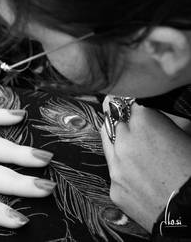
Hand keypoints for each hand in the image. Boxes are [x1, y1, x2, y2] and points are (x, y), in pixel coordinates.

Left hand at [101, 96, 190, 230]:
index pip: (127, 101)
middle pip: (114, 121)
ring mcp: (116, 168)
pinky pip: (115, 173)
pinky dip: (124, 171)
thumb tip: (154, 114)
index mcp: (144, 123)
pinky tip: (141, 177)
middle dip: (124, 123)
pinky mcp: (114, 190)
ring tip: (139, 151)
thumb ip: (164, 121)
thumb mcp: (185, 136)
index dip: (132, 104)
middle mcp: (124, 142)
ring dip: (119, 143)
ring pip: (109, 145)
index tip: (132, 104)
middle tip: (139, 129)